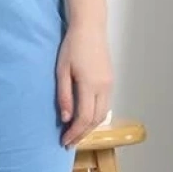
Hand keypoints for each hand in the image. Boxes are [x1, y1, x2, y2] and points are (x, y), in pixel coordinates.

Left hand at [56, 24, 112, 147]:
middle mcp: (104, 88)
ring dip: (90, 127)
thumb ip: (64, 96)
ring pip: (102, 114)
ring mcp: (110, 84)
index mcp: (90, 85)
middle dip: (82, 134)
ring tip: (76, 134)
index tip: (64, 141)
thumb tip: (66, 119)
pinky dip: (95, 116)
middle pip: (95, 120)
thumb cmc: (72, 46)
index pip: (84, 118)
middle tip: (69, 143)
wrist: (90, 28)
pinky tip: (85, 119)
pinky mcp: (110, 81)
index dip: (74, 133)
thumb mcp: (62, 71)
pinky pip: (105, 105)